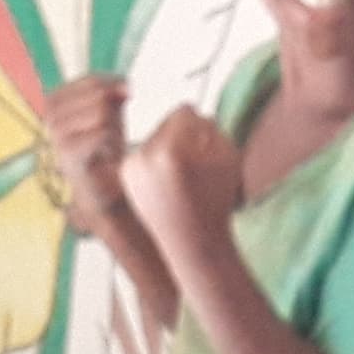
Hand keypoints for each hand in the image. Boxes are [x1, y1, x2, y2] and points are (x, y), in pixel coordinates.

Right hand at [40, 73, 132, 229]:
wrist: (102, 189)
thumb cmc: (104, 149)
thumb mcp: (109, 113)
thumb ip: (113, 92)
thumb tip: (126, 87)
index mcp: (56, 100)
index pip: (91, 79)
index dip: (115, 85)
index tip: (126, 97)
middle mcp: (51, 114)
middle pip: (97, 93)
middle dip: (114, 110)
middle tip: (111, 131)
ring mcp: (57, 133)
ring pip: (101, 111)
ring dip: (112, 128)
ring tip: (106, 144)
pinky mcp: (68, 152)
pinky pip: (101, 131)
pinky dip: (110, 141)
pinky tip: (105, 153)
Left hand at [119, 103, 242, 265]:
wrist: (193, 241)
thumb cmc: (215, 201)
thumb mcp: (228, 157)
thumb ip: (210, 127)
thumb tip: (191, 113)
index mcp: (171, 149)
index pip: (184, 112)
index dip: (200, 126)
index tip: (205, 146)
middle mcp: (145, 156)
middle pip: (167, 123)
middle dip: (182, 137)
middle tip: (193, 166)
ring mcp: (132, 167)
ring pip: (154, 138)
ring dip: (168, 148)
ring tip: (180, 178)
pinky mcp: (126, 176)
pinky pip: (144, 153)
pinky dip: (155, 162)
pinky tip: (167, 184)